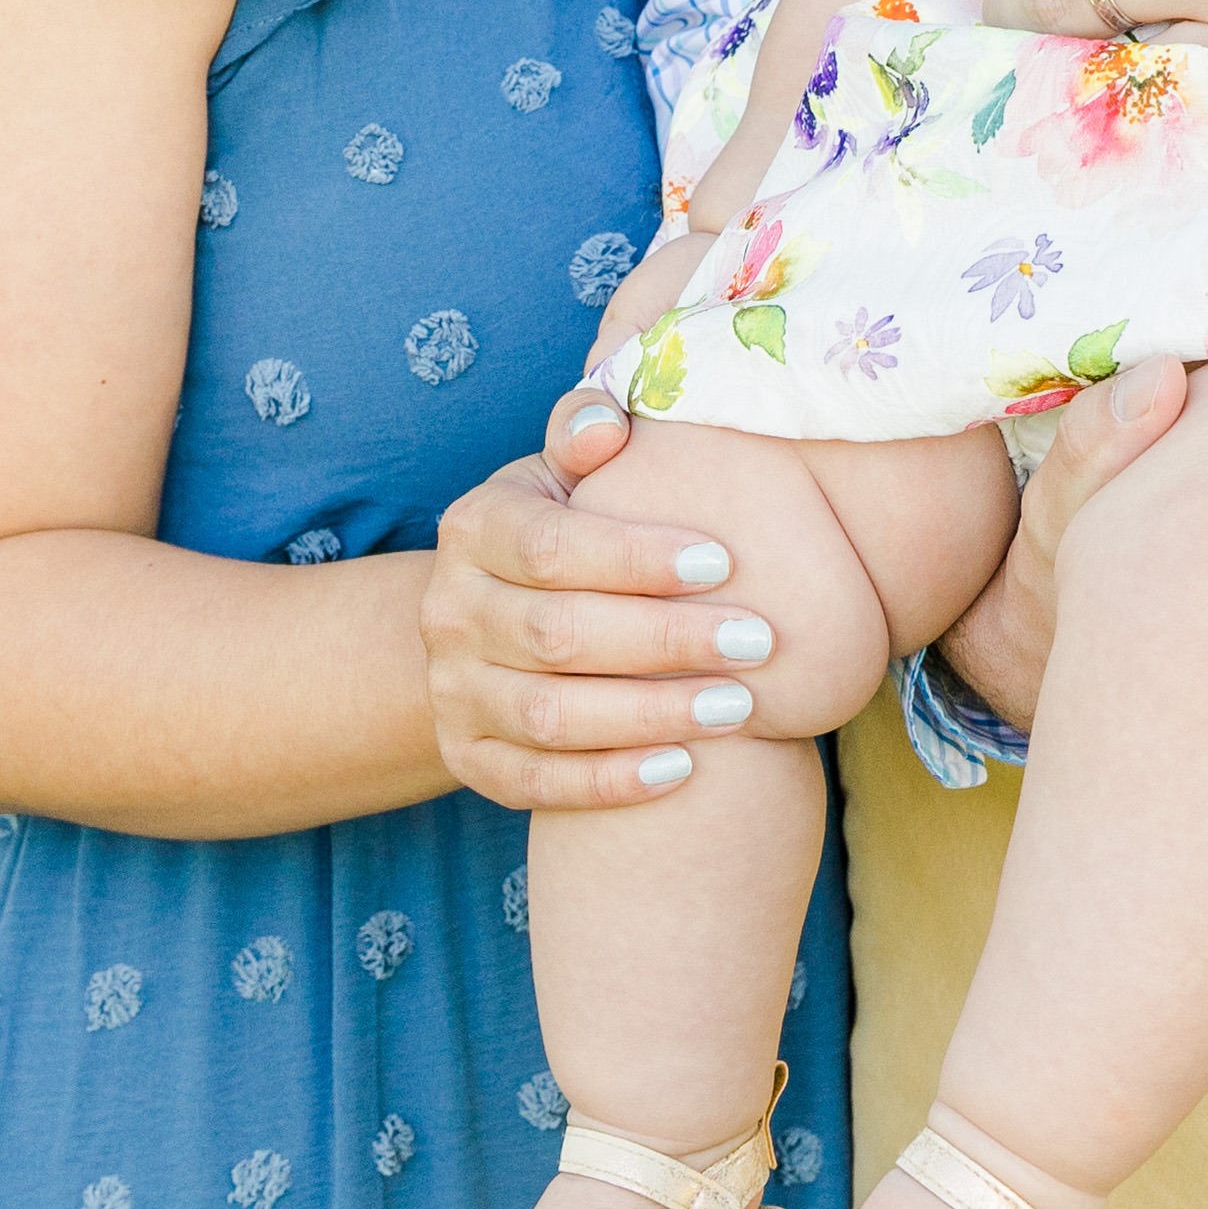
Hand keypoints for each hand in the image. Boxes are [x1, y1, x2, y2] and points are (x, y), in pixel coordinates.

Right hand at [421, 407, 774, 810]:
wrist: (491, 616)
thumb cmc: (562, 527)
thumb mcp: (565, 471)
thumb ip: (588, 432)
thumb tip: (609, 426)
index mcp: (474, 527)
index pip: (552, 549)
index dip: (636, 559)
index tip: (723, 562)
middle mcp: (449, 611)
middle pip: (557, 636)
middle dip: (666, 641)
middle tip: (758, 643)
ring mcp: (451, 691)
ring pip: (549, 717)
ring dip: (650, 716)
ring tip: (738, 707)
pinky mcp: (466, 757)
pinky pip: (536, 783)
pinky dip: (608, 782)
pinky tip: (683, 769)